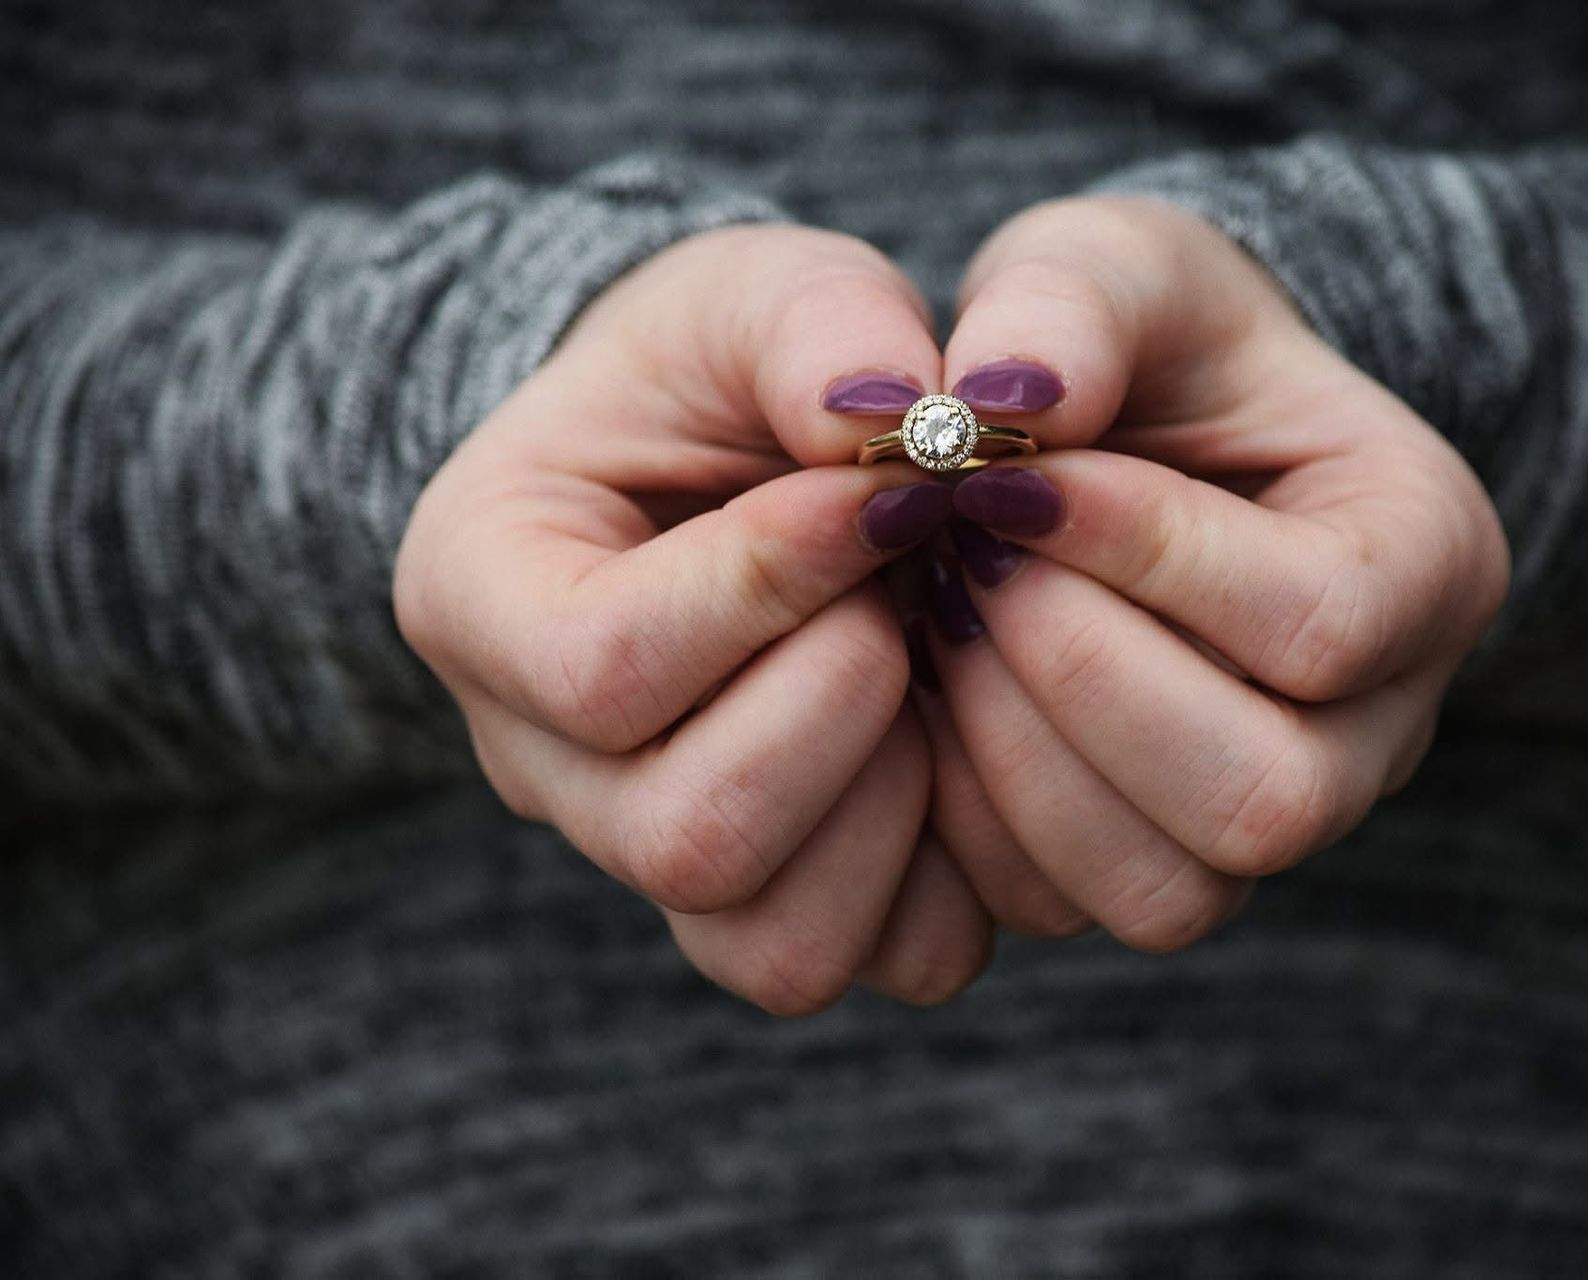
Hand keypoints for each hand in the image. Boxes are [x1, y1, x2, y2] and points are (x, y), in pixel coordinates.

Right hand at [394, 225, 993, 1012]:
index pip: (606, 668)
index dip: (772, 586)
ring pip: (777, 945)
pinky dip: (955, 870)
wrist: (728, 459)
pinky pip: (884, 959)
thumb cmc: (724, 368)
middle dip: (844, 700)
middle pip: (685, 839)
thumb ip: (815, 323)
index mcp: (483, 599)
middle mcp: (543, 764)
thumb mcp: (756, 291)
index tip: (890, 490)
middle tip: (910, 582)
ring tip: (925, 658)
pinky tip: (957, 735)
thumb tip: (897, 416)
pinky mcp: (774, 906)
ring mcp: (652, 856)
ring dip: (902, 799)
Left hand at [914, 197, 1510, 949]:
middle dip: (1079, 678)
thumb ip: (1069, 300)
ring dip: (1017, 758)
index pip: (1319, 619)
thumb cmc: (1141, 342)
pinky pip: (1073, 905)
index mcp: (1426, 556)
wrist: (1131, 433)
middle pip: (1266, 797)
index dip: (1144, 556)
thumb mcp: (1113, 266)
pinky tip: (932, 692)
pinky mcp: (1171, 862)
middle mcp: (1383, 719)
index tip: (997, 474)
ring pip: (1174, 887)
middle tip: (964, 560)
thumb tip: (1002, 397)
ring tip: (948, 619)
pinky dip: (976, 817)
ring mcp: (1283, 811)